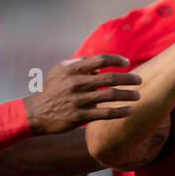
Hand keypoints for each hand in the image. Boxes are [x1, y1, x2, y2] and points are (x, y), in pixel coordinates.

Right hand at [24, 54, 140, 133]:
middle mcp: (77, 83)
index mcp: (73, 70)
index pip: (100, 60)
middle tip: (140, 80)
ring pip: (110, 95)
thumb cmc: (50, 90)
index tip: (127, 63)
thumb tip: (97, 65)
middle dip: (129, 78)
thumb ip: (77, 63)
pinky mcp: (79, 116)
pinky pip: (105, 113)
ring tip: (138, 96)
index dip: (116, 60)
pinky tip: (130, 110)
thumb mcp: (59, 71)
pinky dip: (120, 111)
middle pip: (110, 78)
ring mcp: (78, 100)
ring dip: (128, 95)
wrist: (34, 113)